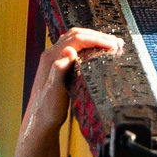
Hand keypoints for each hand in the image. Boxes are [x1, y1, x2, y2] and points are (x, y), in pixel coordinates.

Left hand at [17, 27, 123, 152]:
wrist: (39, 122)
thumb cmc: (47, 110)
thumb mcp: (55, 92)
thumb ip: (60, 70)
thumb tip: (69, 51)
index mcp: (51, 58)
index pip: (77, 39)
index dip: (96, 39)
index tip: (113, 45)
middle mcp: (51, 55)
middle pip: (77, 35)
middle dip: (98, 36)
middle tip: (117, 43)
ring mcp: (54, 59)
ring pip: (76, 39)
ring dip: (94, 39)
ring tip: (111, 44)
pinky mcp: (58, 66)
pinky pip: (75, 47)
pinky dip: (89, 45)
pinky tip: (97, 52)